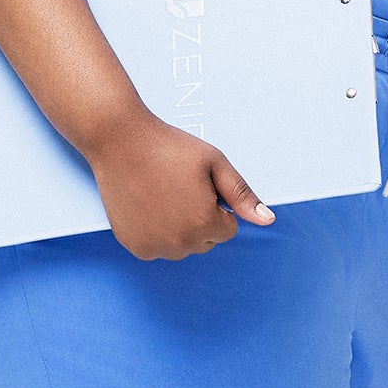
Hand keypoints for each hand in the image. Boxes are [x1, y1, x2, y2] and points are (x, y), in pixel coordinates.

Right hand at [84, 106, 275, 260]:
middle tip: (179, 186)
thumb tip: (267, 220)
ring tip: (162, 193)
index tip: (198, 184)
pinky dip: (156, 232)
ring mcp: (154, 247)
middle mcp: (180, 243)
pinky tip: (147, 204)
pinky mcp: (134, 246)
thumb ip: (242, 194)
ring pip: (181, 247)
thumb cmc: (170, 146)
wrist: (120, 140)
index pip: (228, 229)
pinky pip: (157, 248)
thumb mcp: (214, 162)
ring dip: (179, 229)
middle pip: (205, 241)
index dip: (216, 204)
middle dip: (200, 219)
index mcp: (204, 222)